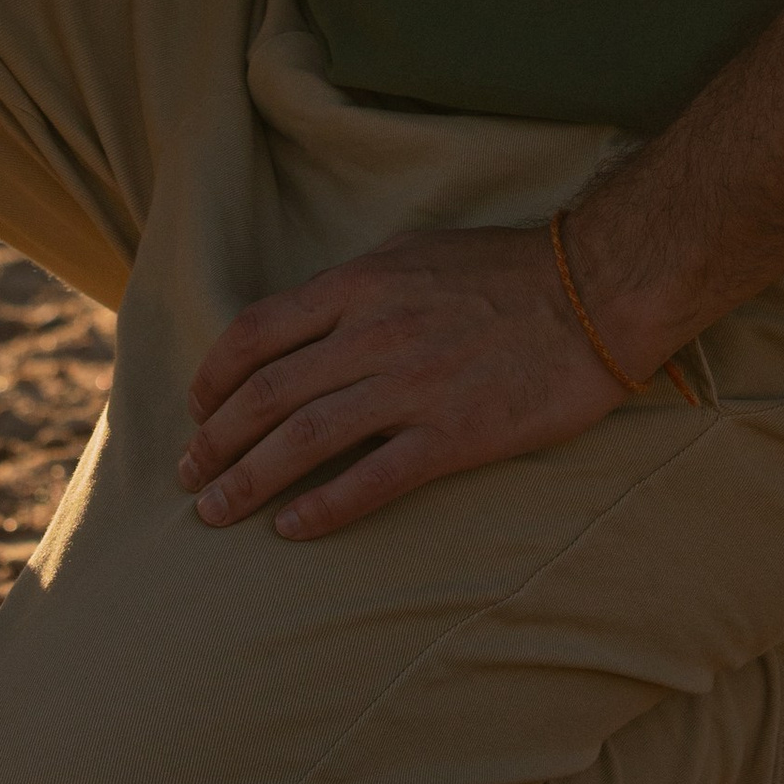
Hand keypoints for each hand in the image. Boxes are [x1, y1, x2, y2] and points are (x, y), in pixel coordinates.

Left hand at [176, 224, 647, 541]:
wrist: (595, 291)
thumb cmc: (506, 269)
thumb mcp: (414, 254)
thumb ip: (357, 289)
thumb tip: (307, 323)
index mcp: (359, 285)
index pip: (256, 332)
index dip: (212, 376)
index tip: (196, 409)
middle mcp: (372, 334)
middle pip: (266, 393)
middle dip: (215, 439)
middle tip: (189, 475)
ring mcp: (412, 386)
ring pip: (303, 439)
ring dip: (248, 480)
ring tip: (215, 512)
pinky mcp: (454, 435)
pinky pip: (372, 479)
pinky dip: (323, 507)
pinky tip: (292, 529)